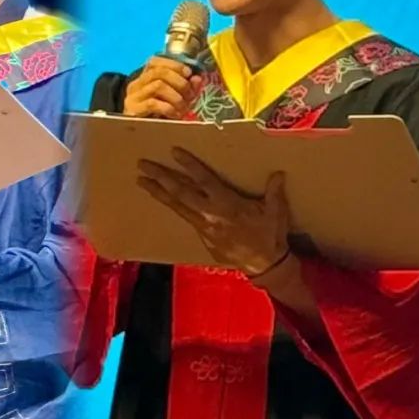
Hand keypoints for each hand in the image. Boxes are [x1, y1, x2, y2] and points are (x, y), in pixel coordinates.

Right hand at [123, 57, 201, 118]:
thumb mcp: (172, 100)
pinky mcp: (133, 111)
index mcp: (144, 79)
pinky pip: (153, 103)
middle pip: (159, 72)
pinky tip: (175, 115)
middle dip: (179, 82)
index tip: (189, 73)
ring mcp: (133, 97)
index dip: (174, 65)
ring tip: (183, 108)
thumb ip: (184, 88)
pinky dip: (168, 108)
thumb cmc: (157, 117)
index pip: (154, 62)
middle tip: (190, 96)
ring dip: (176, 97)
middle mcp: (136, 84)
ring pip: (158, 86)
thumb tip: (197, 79)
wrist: (137, 136)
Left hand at [137, 149, 289, 275]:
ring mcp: (203, 225)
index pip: (203, 179)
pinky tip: (160, 198)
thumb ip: (274, 192)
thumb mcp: (276, 213)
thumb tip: (277, 173)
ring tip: (141, 180)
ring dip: (157, 191)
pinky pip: (183, 217)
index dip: (189, 165)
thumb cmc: (269, 235)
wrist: (264, 266)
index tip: (174, 152)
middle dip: (160, 177)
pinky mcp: (201, 236)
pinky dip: (171, 206)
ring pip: (176, 205)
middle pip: (180, 191)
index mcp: (226, 203)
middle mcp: (209, 213)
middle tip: (142, 165)